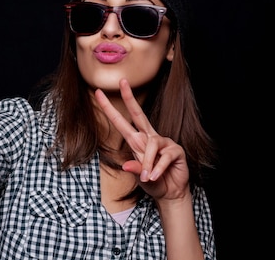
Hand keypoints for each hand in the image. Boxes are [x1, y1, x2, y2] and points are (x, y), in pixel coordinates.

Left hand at [94, 78, 190, 201]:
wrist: (171, 192)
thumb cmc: (152, 182)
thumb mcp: (138, 177)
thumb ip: (133, 170)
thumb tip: (125, 165)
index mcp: (137, 142)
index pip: (122, 122)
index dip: (110, 109)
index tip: (99, 94)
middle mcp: (149, 138)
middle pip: (138, 114)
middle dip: (130, 98)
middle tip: (122, 82)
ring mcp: (163, 142)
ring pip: (151, 144)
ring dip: (147, 163)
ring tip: (147, 177)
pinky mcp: (175, 150)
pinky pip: (164, 157)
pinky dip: (157, 169)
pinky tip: (154, 177)